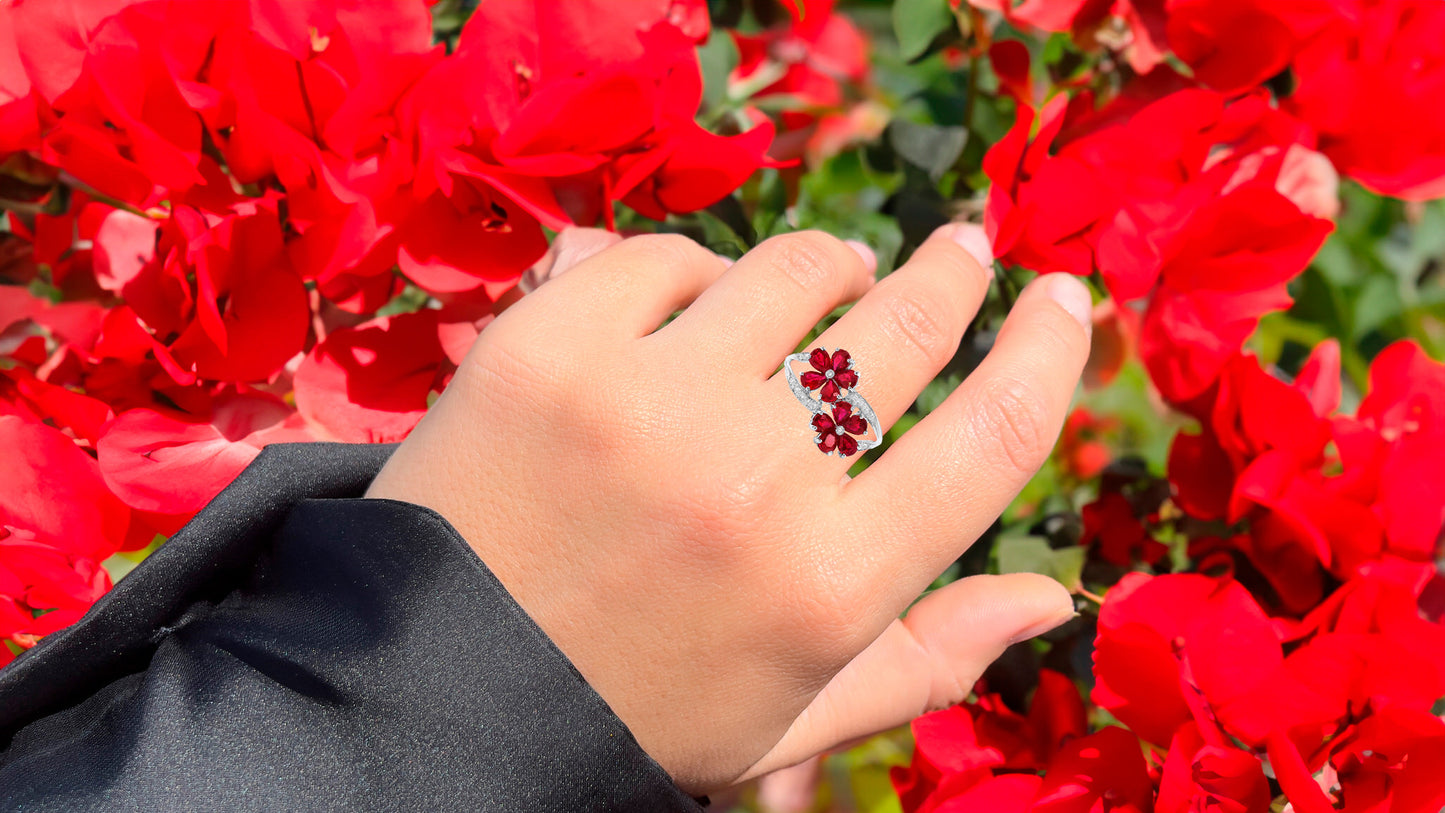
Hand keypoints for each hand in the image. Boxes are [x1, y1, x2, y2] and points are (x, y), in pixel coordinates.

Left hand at [366, 224, 1091, 793]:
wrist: (431, 692)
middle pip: (903, 330)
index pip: (993, 438)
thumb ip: (927, 659)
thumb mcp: (788, 716)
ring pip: (793, 273)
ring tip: (833, 277)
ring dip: (829, 267)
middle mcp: (752, 486)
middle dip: (953, 274)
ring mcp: (645, 404)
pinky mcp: (544, 347)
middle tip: (963, 247)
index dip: (1048, 354)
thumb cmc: (628, 711)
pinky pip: (663, 258)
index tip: (1062, 301)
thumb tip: (1051, 595)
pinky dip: (693, 273)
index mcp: (828, 586)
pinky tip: (696, 302)